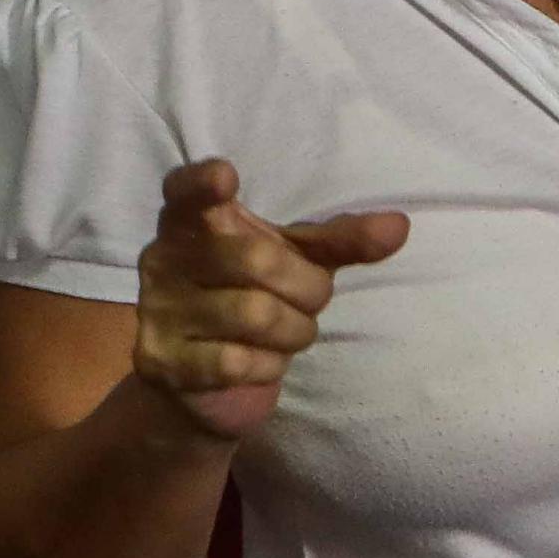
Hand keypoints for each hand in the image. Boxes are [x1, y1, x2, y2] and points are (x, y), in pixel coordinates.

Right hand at [130, 160, 403, 442]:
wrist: (204, 381)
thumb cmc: (257, 297)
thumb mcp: (300, 261)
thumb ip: (343, 240)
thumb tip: (400, 225)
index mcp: (193, 222)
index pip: (186, 192)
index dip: (202, 183)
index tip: (227, 176)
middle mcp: (165, 258)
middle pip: (257, 260)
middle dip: (308, 288)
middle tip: (310, 301)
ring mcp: (158, 310)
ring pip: (256, 315)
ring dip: (296, 331)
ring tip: (289, 332)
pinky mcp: (161, 362)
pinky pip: (237, 362)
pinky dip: (269, 366)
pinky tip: (263, 362)